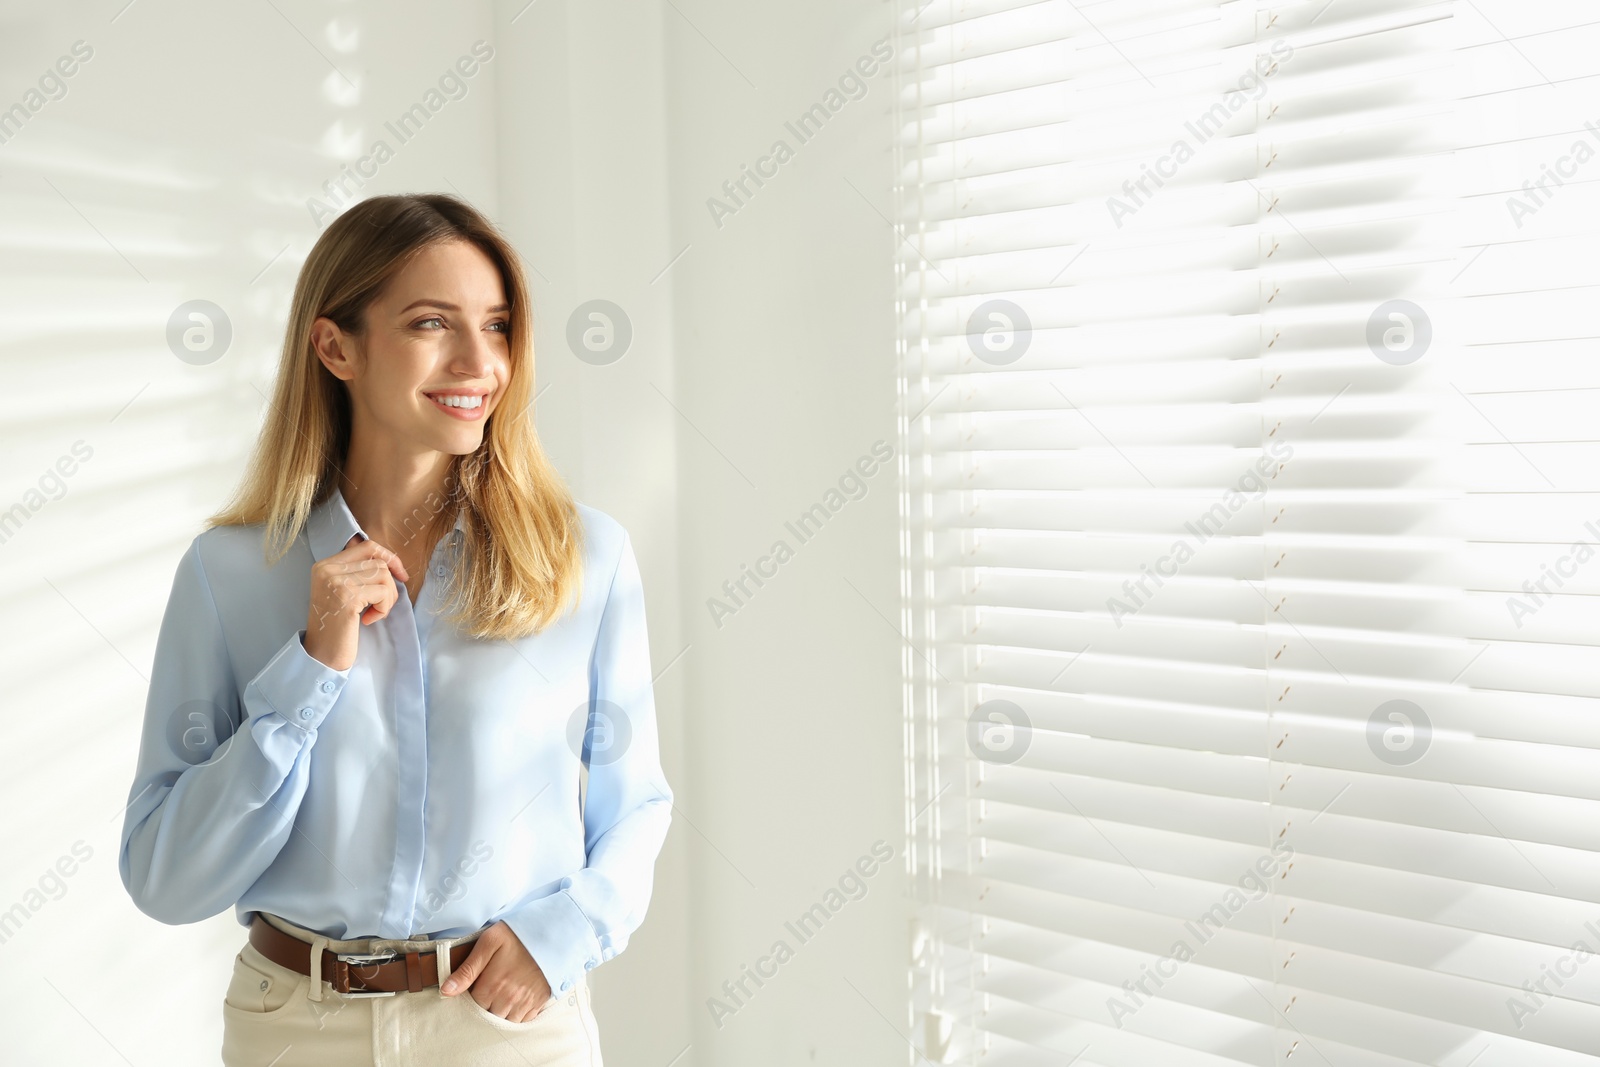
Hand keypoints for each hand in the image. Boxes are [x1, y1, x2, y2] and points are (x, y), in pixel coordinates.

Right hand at [303, 533, 408, 670]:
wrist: (322, 654)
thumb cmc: (337, 625)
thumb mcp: (342, 591)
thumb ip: (358, 573)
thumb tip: (391, 562)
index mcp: (325, 565)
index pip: (367, 547)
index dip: (390, 558)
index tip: (401, 575)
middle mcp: (328, 569)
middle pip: (379, 563)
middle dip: (389, 586)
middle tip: (381, 606)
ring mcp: (336, 582)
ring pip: (384, 576)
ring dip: (387, 598)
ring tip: (373, 613)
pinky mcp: (347, 597)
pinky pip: (383, 593)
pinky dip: (383, 609)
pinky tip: (367, 620)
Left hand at [439, 921, 552, 1022]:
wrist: (554, 933)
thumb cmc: (519, 935)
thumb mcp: (489, 942)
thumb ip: (467, 969)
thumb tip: (446, 991)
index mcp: (492, 985)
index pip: (472, 1005)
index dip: (472, 994)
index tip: (477, 983)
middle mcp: (508, 999)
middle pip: (487, 1015)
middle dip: (485, 1005)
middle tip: (490, 987)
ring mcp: (524, 1003)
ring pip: (505, 1021)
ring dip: (500, 1011)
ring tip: (502, 993)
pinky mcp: (539, 1002)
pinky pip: (523, 1020)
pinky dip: (517, 1014)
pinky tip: (516, 999)